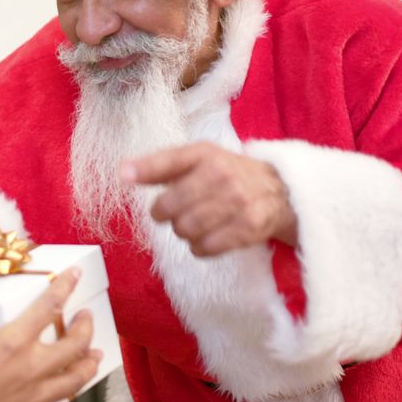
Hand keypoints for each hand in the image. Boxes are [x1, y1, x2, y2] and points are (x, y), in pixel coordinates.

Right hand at [0, 268, 100, 401]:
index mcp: (15, 341)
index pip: (49, 306)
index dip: (65, 286)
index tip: (75, 274)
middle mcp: (31, 368)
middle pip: (75, 345)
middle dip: (86, 327)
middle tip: (87, 316)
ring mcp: (32, 393)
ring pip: (75, 378)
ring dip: (89, 362)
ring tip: (96, 354)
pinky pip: (59, 398)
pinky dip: (69, 387)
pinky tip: (67, 383)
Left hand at [121, 141, 297, 255]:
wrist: (278, 191)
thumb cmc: (226, 174)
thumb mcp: (198, 160)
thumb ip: (161, 166)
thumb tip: (124, 173)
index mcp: (205, 154)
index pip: (170, 160)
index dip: (144, 169)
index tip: (123, 175)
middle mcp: (222, 174)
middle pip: (171, 206)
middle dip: (165, 214)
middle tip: (174, 213)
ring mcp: (238, 201)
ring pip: (186, 229)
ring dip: (183, 231)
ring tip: (193, 224)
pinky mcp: (249, 227)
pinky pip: (205, 247)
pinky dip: (199, 247)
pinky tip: (207, 237)